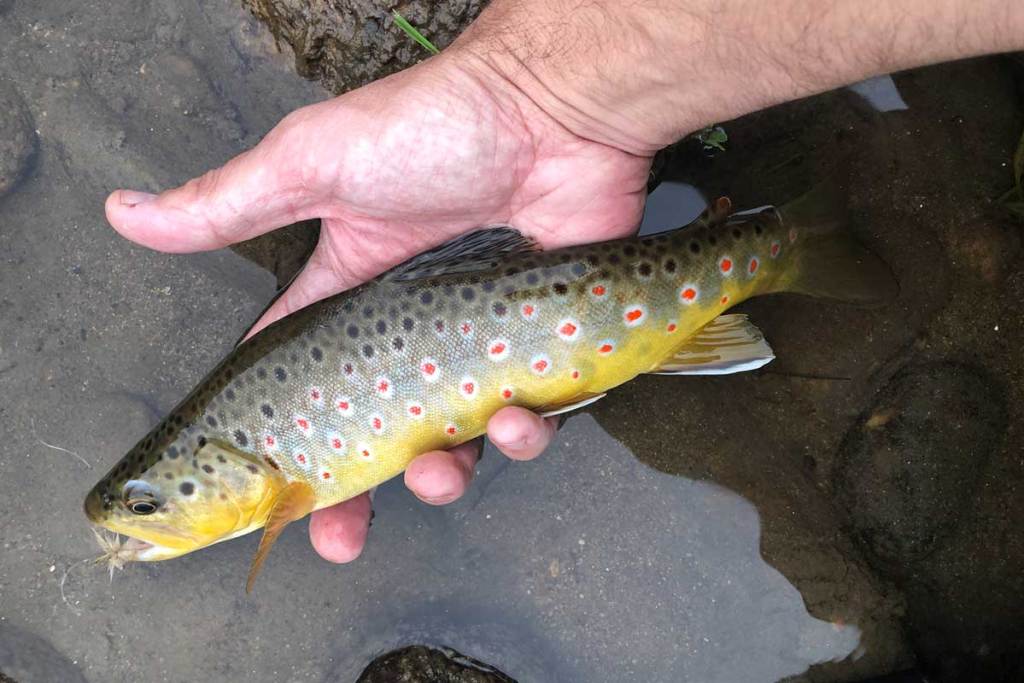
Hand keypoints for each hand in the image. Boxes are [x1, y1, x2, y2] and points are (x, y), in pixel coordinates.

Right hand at [104, 50, 651, 561]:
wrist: (551, 109)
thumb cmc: (432, 130)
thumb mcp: (314, 164)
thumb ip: (230, 206)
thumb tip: (127, 215)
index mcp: (350, 295)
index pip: (302, 379)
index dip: (283, 436)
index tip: (264, 492)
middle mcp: (411, 329)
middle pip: (374, 433)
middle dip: (353, 494)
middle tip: (337, 538)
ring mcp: (478, 343)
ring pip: (452, 441)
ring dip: (440, 476)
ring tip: (437, 471)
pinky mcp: (543, 348)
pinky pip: (532, 419)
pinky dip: (524, 436)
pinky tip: (514, 421)